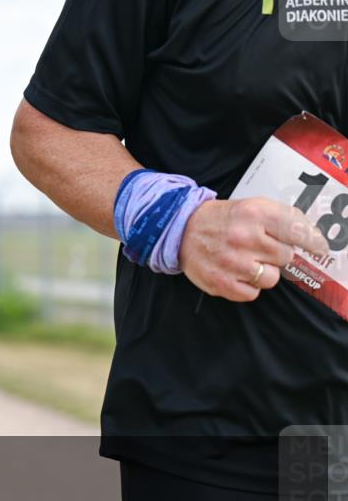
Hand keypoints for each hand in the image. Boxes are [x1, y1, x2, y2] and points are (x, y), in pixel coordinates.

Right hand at [179, 197, 329, 301]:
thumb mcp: (252, 206)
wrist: (180, 230)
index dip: (314, 242)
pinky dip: (248, 286)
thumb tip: (313, 239)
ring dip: (263, 272)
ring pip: (272, 278)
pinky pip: (253, 294)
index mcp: (255, 213)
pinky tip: (236, 274)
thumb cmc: (222, 220)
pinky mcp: (221, 282)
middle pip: (287, 257)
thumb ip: (283, 218)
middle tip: (261, 248)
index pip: (298, 231)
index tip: (320, 249)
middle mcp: (244, 237)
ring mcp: (232, 262)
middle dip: (278, 254)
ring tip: (247, 262)